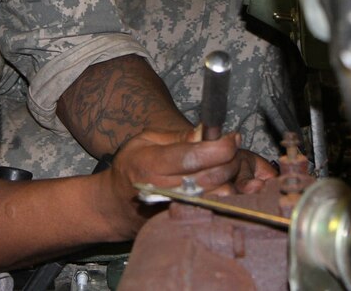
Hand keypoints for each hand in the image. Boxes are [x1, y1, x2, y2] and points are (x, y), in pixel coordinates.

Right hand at [108, 129, 276, 199]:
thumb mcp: (146, 140)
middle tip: (232, 149)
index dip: (219, 147)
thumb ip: (177, 136)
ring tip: (226, 166)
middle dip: (230, 160)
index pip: (193, 157)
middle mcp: (163, 189)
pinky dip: (227, 195)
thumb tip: (207, 132)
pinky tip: (224, 182)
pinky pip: (216, 208)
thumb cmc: (132, 166)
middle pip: (212, 177)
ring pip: (219, 196)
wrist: (118, 204)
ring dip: (232, 179)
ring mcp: (175, 208)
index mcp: (150, 164)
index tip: (233, 137)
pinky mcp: (185, 219)